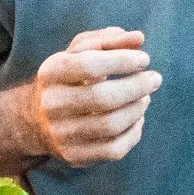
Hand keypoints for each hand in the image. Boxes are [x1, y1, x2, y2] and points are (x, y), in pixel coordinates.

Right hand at [26, 26, 161, 165]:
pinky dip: (134, 133)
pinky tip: (137, 119)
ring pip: (111, 125)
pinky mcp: (74, 156)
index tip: (144, 59)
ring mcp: (61, 134)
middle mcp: (51, 105)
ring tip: (145, 98)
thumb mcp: (81, 53)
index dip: (122, 61)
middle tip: (155, 79)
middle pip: (102, 98)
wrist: (38, 120)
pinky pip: (114, 149)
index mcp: (51, 73)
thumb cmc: (70, 78)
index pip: (89, 65)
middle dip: (136, 87)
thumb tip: (139, 38)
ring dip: (137, 109)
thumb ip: (109, 40)